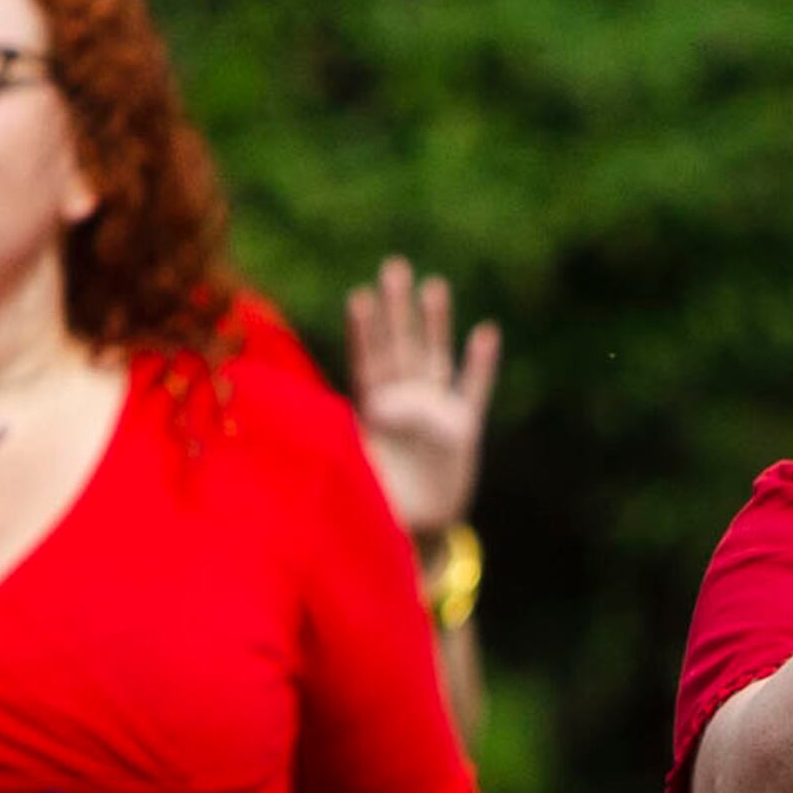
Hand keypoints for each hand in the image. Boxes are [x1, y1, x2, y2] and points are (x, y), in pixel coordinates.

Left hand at [344, 258, 502, 539]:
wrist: (416, 526)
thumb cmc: (376, 503)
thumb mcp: (352, 484)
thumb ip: (342, 464)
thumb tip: (306, 460)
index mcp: (371, 411)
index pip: (366, 363)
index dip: (363, 332)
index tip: (359, 297)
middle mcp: (401, 402)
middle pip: (398, 347)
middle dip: (396, 310)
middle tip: (393, 266)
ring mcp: (433, 411)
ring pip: (433, 358)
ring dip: (435, 324)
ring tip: (434, 285)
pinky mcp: (462, 429)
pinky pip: (473, 390)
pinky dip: (480, 364)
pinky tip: (486, 333)